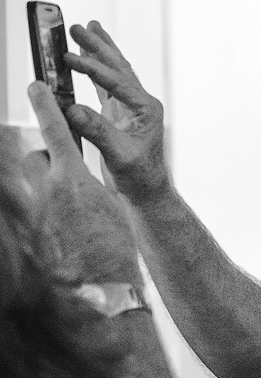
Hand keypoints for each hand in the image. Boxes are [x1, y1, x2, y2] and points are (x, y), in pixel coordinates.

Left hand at [25, 82, 140, 285]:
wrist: (101, 292)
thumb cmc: (114, 250)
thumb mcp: (108, 208)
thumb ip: (88, 187)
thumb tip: (78, 181)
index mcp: (72, 180)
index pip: (54, 132)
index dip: (45, 106)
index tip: (36, 85)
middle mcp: (46, 193)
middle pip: (37, 159)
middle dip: (48, 160)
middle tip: (68, 174)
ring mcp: (32, 213)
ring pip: (33, 185)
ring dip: (47, 188)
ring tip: (70, 208)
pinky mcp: (28, 231)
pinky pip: (35, 209)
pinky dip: (47, 213)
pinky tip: (64, 230)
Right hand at [63, 21, 169, 205]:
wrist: (147, 190)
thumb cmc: (139, 176)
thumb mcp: (119, 155)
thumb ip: (98, 132)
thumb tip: (72, 110)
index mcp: (146, 108)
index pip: (118, 82)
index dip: (93, 68)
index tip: (68, 57)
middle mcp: (141, 103)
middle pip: (118, 67)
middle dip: (98, 46)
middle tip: (77, 25)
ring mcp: (131, 106)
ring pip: (113, 71)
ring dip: (98, 51)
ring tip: (86, 28)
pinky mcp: (120, 113)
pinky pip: (105, 85)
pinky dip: (95, 70)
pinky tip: (85, 56)